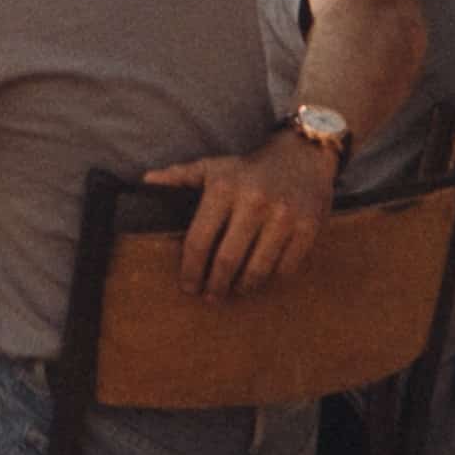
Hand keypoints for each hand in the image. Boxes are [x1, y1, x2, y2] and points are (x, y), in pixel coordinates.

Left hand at [144, 136, 333, 297]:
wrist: (302, 156)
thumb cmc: (248, 169)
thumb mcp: (212, 167)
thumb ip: (179, 176)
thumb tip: (145, 181)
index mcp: (223, 189)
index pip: (199, 239)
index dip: (190, 269)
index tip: (187, 286)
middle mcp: (254, 202)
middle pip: (227, 260)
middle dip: (215, 284)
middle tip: (209, 297)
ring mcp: (284, 217)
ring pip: (258, 268)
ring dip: (243, 287)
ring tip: (234, 291)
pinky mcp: (309, 228)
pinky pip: (286, 268)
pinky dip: (272, 279)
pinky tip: (262, 279)